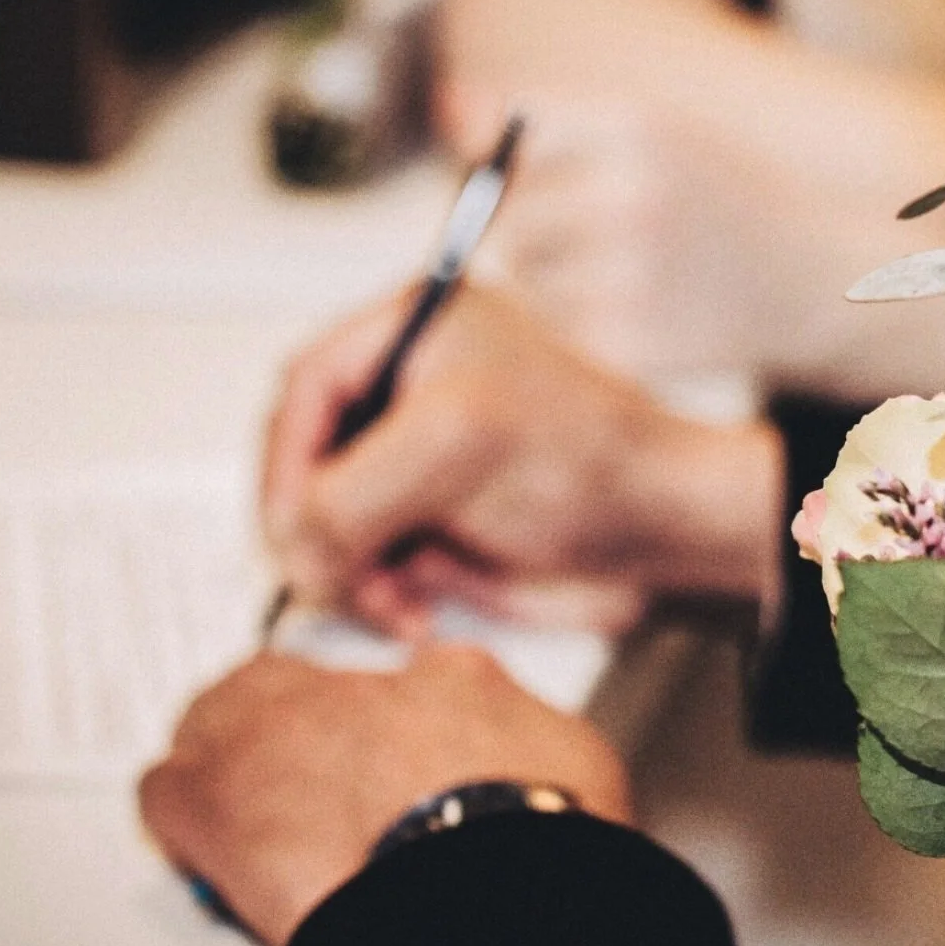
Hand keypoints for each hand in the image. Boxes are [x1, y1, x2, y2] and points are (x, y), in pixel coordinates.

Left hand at [139, 644, 632, 945]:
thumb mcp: (575, 762)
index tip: (395, 773)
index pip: (405, 686)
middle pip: (296, 685)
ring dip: (228, 763)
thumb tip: (541, 761)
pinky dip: (180, 820)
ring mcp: (276, 736)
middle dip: (293, 731)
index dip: (392, 736)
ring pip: (217, 719)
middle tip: (313, 793)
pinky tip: (200, 852)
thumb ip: (536, 744)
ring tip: (248, 815)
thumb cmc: (538, 836)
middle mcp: (355, 692)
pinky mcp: (215, 800)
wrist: (474, 888)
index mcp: (449, 683)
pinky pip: (169, 788)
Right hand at [261, 284, 781, 635]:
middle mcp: (407, 395)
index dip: (285, 460)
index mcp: (410, 335)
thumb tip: (291, 539)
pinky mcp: (431, 526)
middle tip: (335, 576)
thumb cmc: (592, 456)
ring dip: (348, 573)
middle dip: (316, 528)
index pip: (304, 389)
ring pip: (329, 525)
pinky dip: (377, 597)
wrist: (659, 530)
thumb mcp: (455, 445)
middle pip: (306, 463)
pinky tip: (415, 610)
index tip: (289, 523)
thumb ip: (353, 487)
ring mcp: (415, 465)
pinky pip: (366, 567)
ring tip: (395, 600)